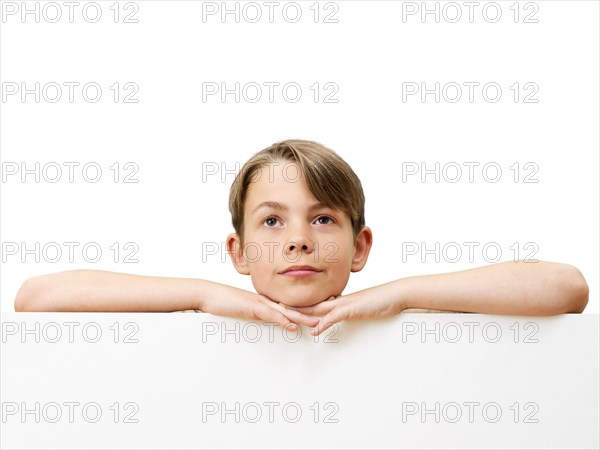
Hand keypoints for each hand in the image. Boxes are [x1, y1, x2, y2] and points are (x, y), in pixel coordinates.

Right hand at [200, 282, 319, 330]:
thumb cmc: (226, 302)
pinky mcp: (253, 308)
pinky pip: (270, 315)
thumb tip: (272, 320)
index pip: (293, 305)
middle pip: (295, 307)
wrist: (211, 294)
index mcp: (269, 302)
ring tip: (318, 323)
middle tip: (331, 312)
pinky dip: (282, 321)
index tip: (324, 309)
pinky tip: (291, 326)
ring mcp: (261, 304)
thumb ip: (260, 314)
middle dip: (313, 311)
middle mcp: (268, 301)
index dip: (309, 307)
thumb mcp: (247, 310)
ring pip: (287, 311)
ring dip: (303, 317)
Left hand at [287, 284, 406, 335]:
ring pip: (317, 309)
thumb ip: (342, 314)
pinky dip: (324, 323)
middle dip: (292, 307)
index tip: (283, 307)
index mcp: (337, 301)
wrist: (394, 294)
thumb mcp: (357, 309)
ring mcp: (343, 304)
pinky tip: (315, 329)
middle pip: (309, 305)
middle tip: (274, 308)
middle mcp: (337, 301)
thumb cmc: (379, 301)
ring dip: (302, 313)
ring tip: (285, 316)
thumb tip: (330, 320)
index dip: (298, 306)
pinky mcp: (352, 309)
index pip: (313, 304)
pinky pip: (335, 316)